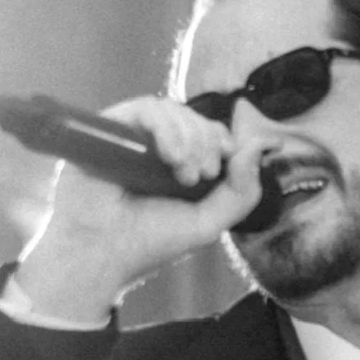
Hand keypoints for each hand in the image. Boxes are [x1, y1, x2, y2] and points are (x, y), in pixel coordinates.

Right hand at [17, 96, 267, 320]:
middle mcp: (158, 147)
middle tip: (200, 176)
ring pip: (174, 111)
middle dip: (207, 142)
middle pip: (196, 119)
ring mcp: (135, 136)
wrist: (103, 250)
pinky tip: (169, 155)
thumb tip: (257, 149)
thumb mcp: (208, 223)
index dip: (223, 139)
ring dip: (190, 137)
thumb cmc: (149, 241)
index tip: (226, 159)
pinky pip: (147, 109)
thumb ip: (241, 193)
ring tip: (183, 172)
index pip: (210, 134)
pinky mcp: (113, 127)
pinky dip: (166, 127)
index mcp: (181, 165)